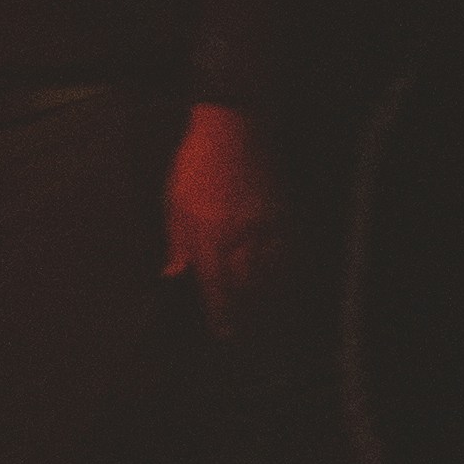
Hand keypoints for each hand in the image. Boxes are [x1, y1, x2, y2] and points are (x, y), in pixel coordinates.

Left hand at [167, 101, 275, 335]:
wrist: (235, 130)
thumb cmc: (196, 165)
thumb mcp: (173, 200)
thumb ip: (176, 240)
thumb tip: (174, 273)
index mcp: (208, 234)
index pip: (215, 284)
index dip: (220, 312)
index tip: (223, 333)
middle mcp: (239, 237)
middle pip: (246, 287)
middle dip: (245, 313)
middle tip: (243, 332)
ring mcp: (266, 229)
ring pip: (270, 276)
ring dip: (266, 300)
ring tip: (262, 318)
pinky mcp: (285, 218)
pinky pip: (289, 256)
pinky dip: (286, 274)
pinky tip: (283, 285)